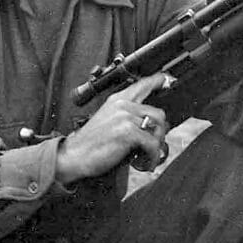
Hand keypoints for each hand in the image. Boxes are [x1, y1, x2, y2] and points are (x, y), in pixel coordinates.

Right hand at [55, 72, 172, 183]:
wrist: (75, 154)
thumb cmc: (91, 141)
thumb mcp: (108, 120)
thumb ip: (126, 115)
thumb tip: (149, 123)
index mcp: (117, 99)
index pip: (142, 84)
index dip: (158, 80)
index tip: (168, 79)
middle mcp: (123, 105)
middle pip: (158, 113)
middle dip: (161, 132)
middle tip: (155, 144)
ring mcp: (125, 117)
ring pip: (159, 128)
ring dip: (158, 144)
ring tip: (149, 154)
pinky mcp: (127, 132)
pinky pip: (152, 144)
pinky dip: (152, 156)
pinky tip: (146, 162)